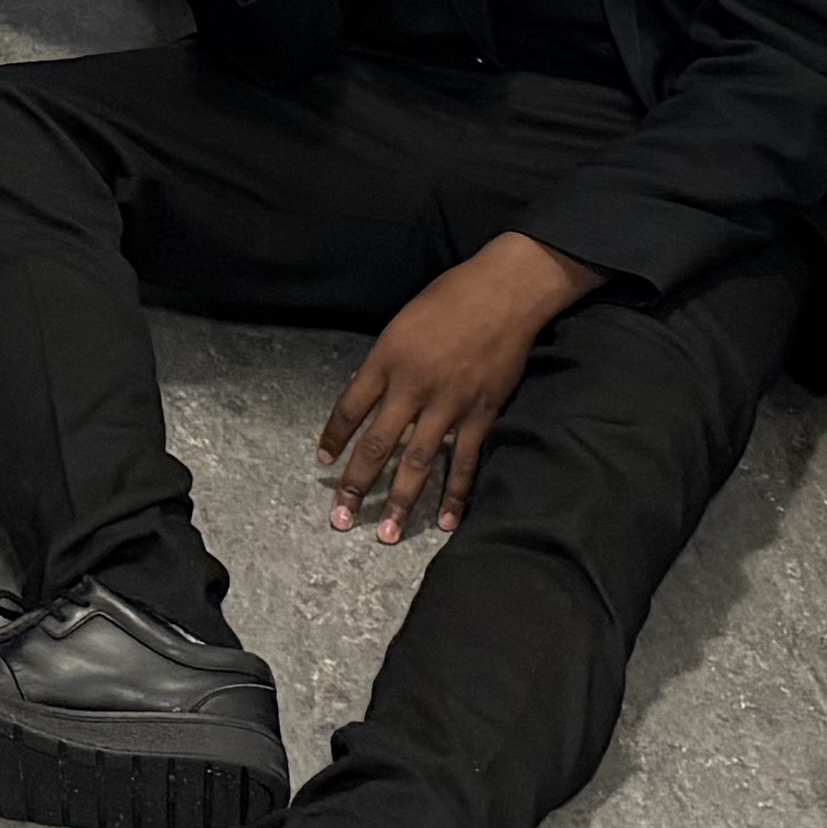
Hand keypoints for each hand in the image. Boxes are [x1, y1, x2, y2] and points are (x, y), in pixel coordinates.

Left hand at [318, 230, 600, 539]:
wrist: (504, 293)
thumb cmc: (449, 299)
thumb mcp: (402, 324)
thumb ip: (384, 364)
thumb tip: (365, 398)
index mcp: (387, 359)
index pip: (349, 407)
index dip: (334, 438)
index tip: (323, 463)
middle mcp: (412, 386)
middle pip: (377, 444)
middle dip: (357, 485)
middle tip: (341, 518)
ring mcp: (448, 404)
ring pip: (418, 462)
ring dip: (401, 501)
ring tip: (386, 534)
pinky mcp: (481, 414)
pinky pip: (465, 462)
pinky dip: (455, 494)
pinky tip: (446, 522)